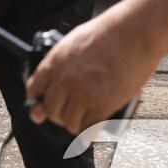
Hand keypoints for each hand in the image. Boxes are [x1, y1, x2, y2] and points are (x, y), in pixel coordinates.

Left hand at [26, 15, 158, 132]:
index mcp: (54, 63)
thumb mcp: (74, 42)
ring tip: (80, 124)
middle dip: (56, 116)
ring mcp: (83, 94)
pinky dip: (89, 133)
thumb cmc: (108, 33)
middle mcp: (64, 81)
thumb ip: (64, 60)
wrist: (132, 33)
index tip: (40, 107)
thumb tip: (62, 73)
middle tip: (65, 117)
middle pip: (50, 110)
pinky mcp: (103, 105)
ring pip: (68, 122)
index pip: (34, 89)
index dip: (37, 101)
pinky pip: (89, 127)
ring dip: (74, 125)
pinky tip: (90, 134)